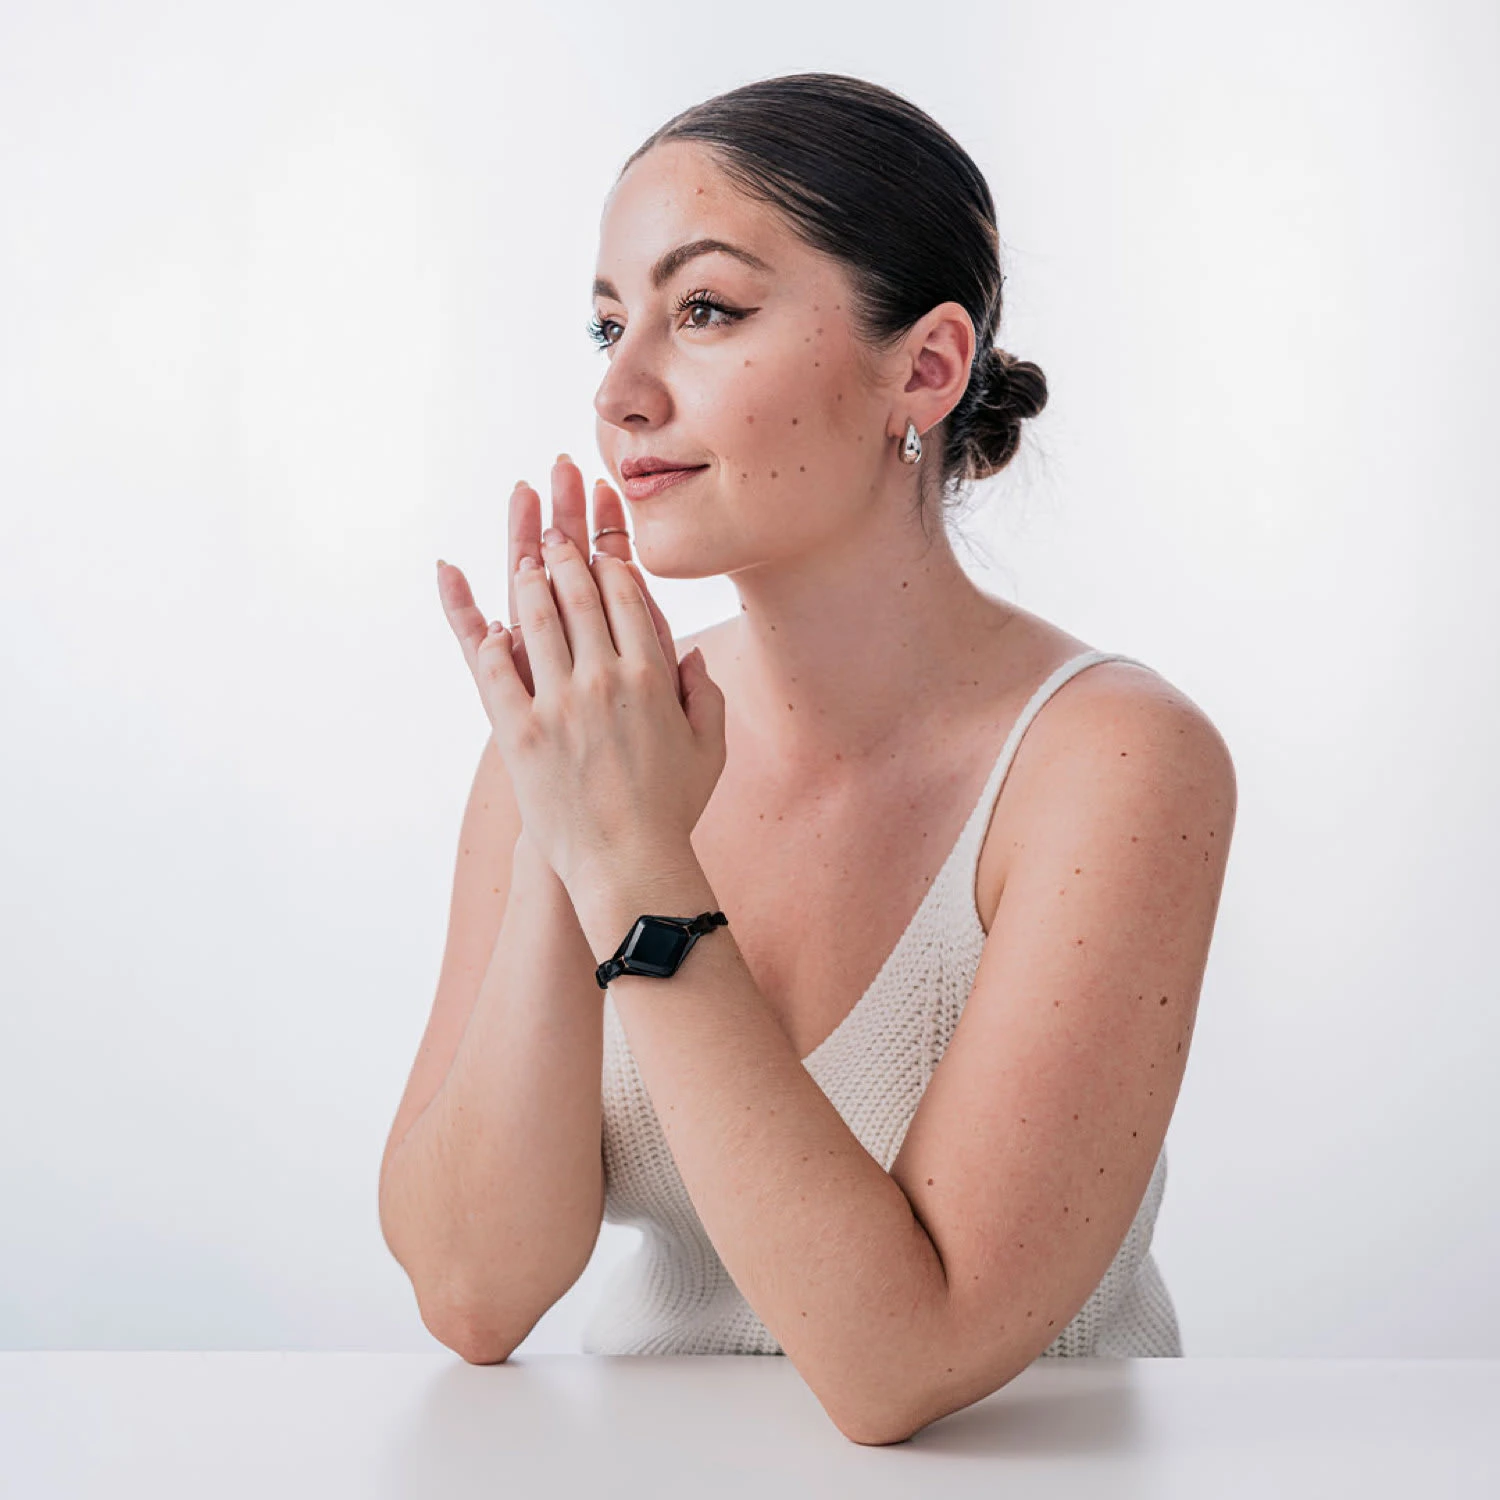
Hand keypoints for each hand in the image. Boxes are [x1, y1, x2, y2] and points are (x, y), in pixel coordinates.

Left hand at [437, 456, 725, 890]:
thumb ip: (702, 693)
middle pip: (578, 592)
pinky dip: (486, 636)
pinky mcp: (520, 732)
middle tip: (552, 523)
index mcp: (653, 675)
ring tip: (522, 555)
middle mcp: (605, 678)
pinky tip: (486, 619)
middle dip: (564, 549)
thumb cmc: (673, 809)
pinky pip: (495, 669)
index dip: (608, 558)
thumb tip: (689, 656)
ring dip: (527, 577)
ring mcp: (559, 703)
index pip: (625, 594)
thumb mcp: (709, 747)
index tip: (597, 541)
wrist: (629, 864)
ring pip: (535, 617)